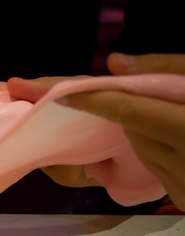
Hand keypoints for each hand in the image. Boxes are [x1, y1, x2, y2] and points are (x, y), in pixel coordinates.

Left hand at [54, 53, 184, 208]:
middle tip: (132, 95)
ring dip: (144, 134)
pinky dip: (158, 154)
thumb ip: (168, 67)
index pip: (132, 112)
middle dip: (129, 112)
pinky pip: (159, 172)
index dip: (94, 101)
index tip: (61, 92)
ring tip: (175, 118)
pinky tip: (179, 141)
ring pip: (142, 153)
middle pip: (135, 132)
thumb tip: (114, 63)